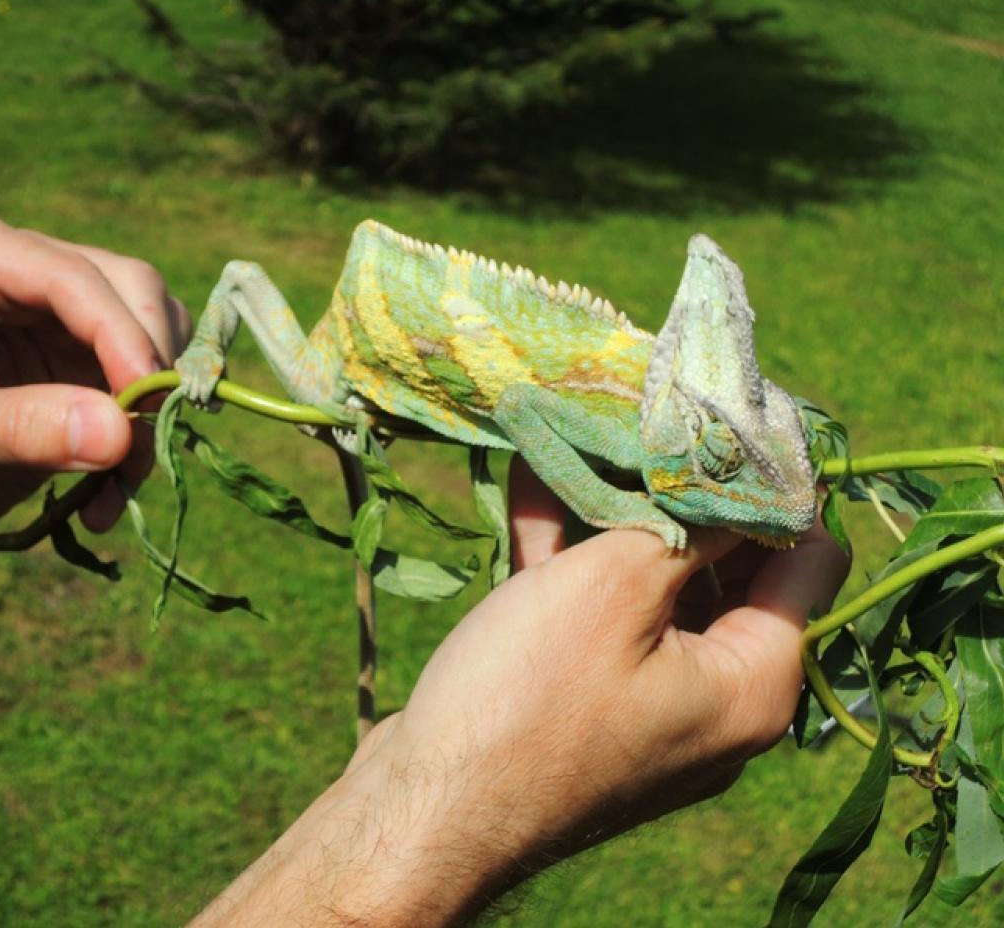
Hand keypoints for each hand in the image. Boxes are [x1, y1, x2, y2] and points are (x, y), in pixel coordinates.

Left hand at [0, 207, 189, 548]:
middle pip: (133, 287)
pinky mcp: (96, 352)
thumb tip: (119, 432)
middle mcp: (30, 263)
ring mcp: (70, 307)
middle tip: (143, 443)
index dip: (120, 332)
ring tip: (119, 482)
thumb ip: (25, 427)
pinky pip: (155, 376)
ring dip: (156, 406)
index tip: (145, 398)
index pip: (71, 276)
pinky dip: (150, 431)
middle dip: (149, 366)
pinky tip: (113, 489)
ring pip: (159, 328)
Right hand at [194, 460, 847, 925]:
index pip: (809, 558)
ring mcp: (650, 708)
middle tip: (641, 416)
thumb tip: (729, 468)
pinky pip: (599, 621)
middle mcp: (717, 702)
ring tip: (576, 435)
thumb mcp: (613, 589)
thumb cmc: (525, 702)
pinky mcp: (588, 708)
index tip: (722, 420)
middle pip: (724, 569)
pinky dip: (571, 563)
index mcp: (755, 683)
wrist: (422, 815)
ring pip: (650, 588)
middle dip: (674, 490)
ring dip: (610, 515)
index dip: (772, 481)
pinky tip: (532, 492)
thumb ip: (683, 520)